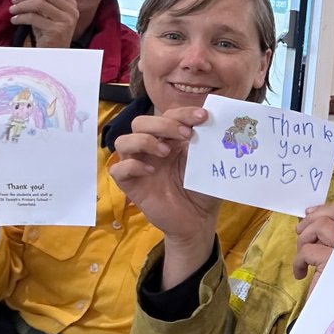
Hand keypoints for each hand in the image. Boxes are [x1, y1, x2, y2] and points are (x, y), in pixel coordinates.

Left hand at [10, 0, 79, 47]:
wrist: (53, 54)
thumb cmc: (47, 33)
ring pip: (39, 3)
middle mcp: (72, 11)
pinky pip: (34, 18)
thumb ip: (40, 0)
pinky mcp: (57, 30)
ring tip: (13, 10)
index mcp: (70, 3)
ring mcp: (66, 21)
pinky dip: (21, 17)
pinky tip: (15, 20)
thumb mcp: (45, 13)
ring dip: (21, 5)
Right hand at [110, 107, 222, 287]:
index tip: (202, 116)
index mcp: (170, 139)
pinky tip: (150, 172)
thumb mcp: (208, 163)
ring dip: (144, 141)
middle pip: (140, 123)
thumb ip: (207, 142)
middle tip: (185, 135)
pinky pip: (118, 170)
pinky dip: (132, 166)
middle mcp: (151, 148)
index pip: (168, 115)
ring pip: (122, 141)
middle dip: (162, 124)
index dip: (182, 112)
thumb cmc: (202, 189)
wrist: (198, 220)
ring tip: (165, 152)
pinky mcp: (130, 185)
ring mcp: (138, 165)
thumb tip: (214, 120)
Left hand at [293, 201, 333, 288]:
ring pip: (320, 226)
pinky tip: (300, 273)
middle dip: (311, 221)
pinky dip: (298, 261)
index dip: (328, 209)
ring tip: (302, 254)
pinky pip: (307, 250)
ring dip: (304, 238)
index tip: (312, 214)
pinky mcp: (331, 262)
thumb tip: (311, 213)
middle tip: (301, 232)